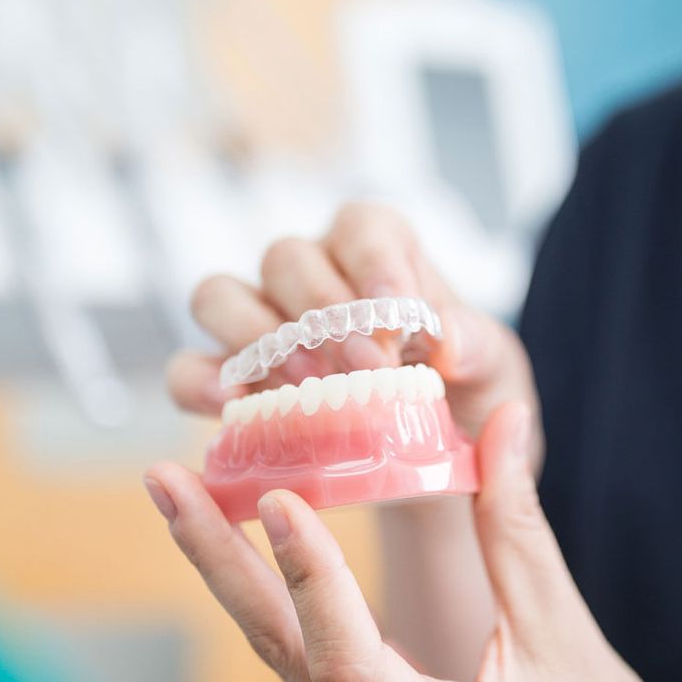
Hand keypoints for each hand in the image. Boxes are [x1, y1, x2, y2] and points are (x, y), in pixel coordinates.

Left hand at [143, 403, 681, 681]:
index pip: (346, 660)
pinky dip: (274, 599)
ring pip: (284, 658)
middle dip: (218, 560)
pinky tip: (247, 548)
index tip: (281, 497)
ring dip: (233, 574)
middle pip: (281, 653)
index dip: (311, 578)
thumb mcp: (565, 630)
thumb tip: (503, 421)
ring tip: (184, 498)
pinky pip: (307, 665)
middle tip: (165, 480)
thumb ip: (519, 527)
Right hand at [163, 202, 536, 443]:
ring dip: (255, 337)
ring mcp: (260, 321)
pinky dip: (201, 383)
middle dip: (322, 312)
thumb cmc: (462, 392)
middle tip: (362, 369)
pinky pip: (188, 367)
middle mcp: (311, 272)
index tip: (397, 314)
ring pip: (220, 295)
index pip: (362, 225)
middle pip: (286, 257)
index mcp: (377, 249)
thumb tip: (449, 340)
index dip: (373, 262)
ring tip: (301, 385)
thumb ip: (478, 346)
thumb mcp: (493, 369)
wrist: (437, 455)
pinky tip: (233, 409)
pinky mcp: (228, 378)